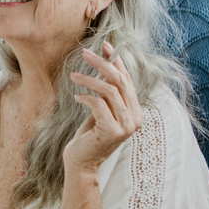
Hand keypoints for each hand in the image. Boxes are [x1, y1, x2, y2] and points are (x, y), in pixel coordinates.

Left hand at [65, 42, 142, 172]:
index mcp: (135, 111)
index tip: (104, 45)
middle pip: (120, 81)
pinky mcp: (112, 131)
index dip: (116, 61)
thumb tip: (105, 62)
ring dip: (89, 79)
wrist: (81, 163)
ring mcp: (126, 126)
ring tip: (73, 76)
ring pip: (109, 90)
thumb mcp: (100, 110)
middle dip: (103, 64)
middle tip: (85, 53)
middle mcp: (135, 118)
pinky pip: (99, 104)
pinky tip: (76, 97)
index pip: (127, 79)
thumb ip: (107, 92)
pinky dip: (86, 97)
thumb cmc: (88, 136)